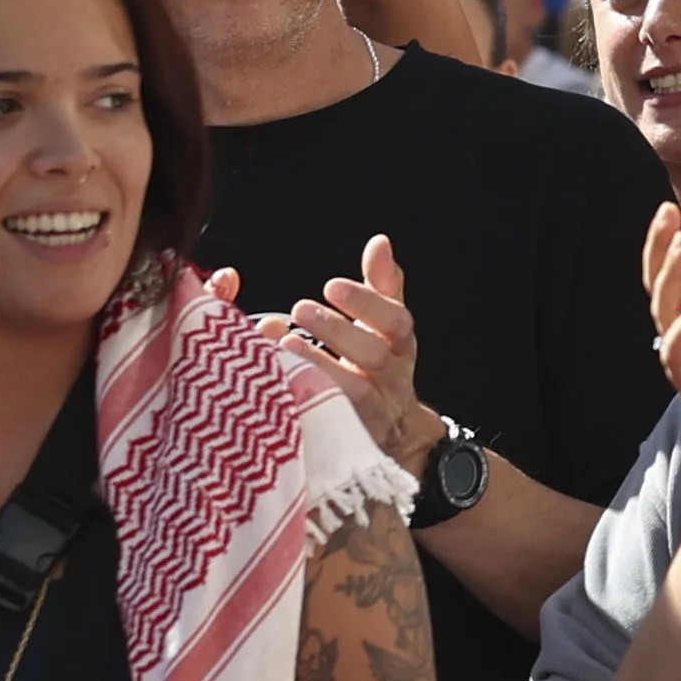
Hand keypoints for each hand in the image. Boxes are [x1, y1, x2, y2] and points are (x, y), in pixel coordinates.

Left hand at [278, 236, 438, 466]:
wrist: (396, 433)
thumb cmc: (380, 366)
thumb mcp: (386, 326)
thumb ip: (382, 285)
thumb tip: (380, 242)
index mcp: (400, 347)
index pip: (396, 321)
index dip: (367, 303)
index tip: (332, 286)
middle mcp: (393, 380)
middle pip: (375, 355)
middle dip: (338, 331)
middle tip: (299, 309)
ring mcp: (376, 414)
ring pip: (357, 392)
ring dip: (320, 366)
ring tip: (284, 345)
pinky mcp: (352, 438)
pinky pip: (334, 421)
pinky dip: (307, 400)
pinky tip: (280, 381)